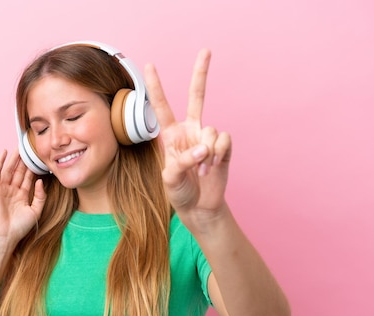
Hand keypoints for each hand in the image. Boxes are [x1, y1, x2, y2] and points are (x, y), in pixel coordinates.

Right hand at [0, 149, 45, 244]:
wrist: (5, 235)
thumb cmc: (19, 227)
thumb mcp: (35, 211)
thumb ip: (40, 196)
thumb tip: (40, 181)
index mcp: (22, 197)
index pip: (28, 179)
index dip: (33, 169)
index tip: (39, 158)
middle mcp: (12, 191)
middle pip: (19, 172)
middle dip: (24, 161)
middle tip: (29, 148)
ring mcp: (3, 189)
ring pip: (9, 170)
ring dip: (14, 159)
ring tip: (19, 147)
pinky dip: (0, 162)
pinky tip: (4, 153)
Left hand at [144, 49, 230, 215]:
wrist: (200, 207)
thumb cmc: (179, 192)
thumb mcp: (170, 179)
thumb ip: (182, 162)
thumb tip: (202, 148)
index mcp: (172, 135)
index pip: (162, 106)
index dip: (156, 87)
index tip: (149, 65)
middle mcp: (190, 131)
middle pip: (197, 96)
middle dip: (201, 73)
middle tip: (206, 51)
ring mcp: (207, 137)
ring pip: (211, 130)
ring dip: (207, 153)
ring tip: (202, 169)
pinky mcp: (223, 147)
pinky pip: (223, 140)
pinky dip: (218, 155)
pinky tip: (214, 167)